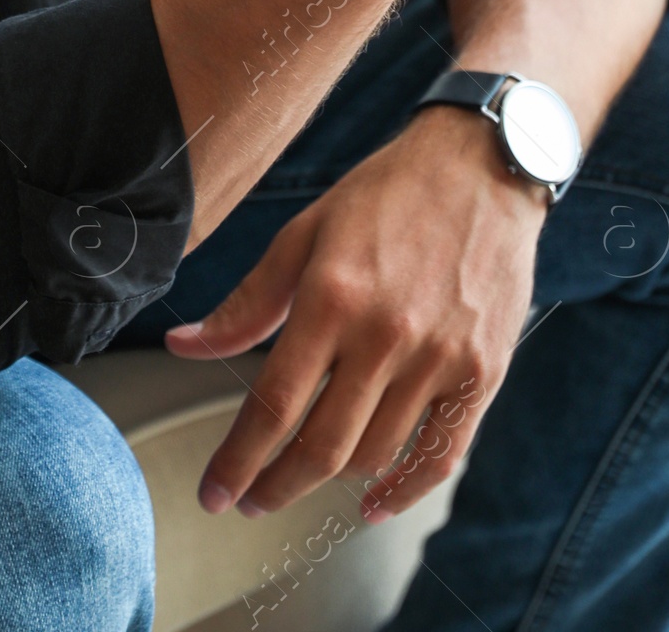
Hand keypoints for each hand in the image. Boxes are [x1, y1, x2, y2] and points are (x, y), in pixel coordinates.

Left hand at [166, 107, 541, 518]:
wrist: (483, 166)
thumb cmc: (388, 193)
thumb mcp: (307, 232)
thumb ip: (248, 302)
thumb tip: (185, 346)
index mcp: (333, 296)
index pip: (274, 405)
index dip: (237, 460)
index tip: (215, 493)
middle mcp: (387, 334)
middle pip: (321, 446)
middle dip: (275, 486)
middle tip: (251, 499)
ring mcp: (440, 358)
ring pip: (374, 455)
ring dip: (329, 482)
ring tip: (304, 475)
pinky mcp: (483, 372)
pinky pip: (440, 455)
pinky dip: (403, 491)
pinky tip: (373, 503)